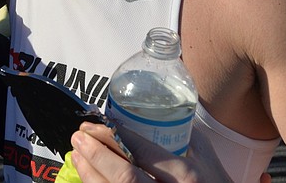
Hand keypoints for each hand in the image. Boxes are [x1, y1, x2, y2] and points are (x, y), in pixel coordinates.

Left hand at [70, 122, 271, 182]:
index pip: (143, 152)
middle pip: (124, 177)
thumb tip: (156, 110)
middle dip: (96, 154)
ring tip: (77, 155)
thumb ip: (186, 135)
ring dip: (90, 174)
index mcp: (188, 176)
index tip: (94, 124)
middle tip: (79, 136)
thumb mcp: (208, 160)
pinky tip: (88, 177)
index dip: (113, 136)